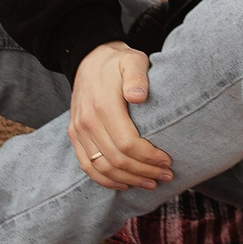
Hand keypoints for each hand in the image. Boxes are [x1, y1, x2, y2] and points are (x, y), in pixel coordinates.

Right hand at [70, 41, 174, 189]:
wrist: (89, 59)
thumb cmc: (117, 63)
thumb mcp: (132, 60)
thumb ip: (136, 76)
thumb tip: (138, 97)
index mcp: (103, 105)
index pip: (128, 144)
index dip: (149, 157)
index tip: (167, 160)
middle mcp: (87, 121)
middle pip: (117, 160)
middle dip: (144, 171)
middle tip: (166, 175)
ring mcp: (78, 130)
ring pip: (102, 168)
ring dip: (128, 180)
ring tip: (151, 182)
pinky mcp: (74, 135)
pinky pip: (87, 166)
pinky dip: (106, 180)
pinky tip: (125, 184)